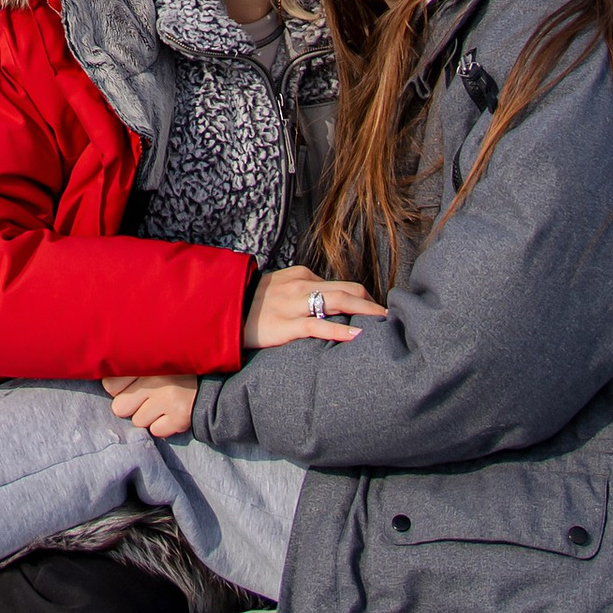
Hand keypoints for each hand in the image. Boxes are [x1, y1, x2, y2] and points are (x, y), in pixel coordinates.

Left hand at [101, 368, 200, 438]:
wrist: (215, 382)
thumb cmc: (176, 371)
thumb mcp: (154, 360)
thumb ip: (130, 366)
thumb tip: (103, 383)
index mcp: (146, 361)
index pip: (110, 385)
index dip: (118, 388)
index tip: (132, 384)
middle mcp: (156, 380)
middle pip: (119, 407)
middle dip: (131, 405)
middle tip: (147, 397)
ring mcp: (168, 400)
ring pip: (138, 421)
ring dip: (149, 416)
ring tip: (163, 403)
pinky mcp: (180, 418)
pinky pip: (156, 431)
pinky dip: (163, 425)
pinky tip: (172, 412)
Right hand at [250, 264, 387, 350]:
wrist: (221, 308)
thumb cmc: (252, 303)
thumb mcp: (279, 289)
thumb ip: (303, 293)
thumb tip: (327, 306)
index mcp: (302, 275)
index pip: (342, 285)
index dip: (363, 299)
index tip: (376, 313)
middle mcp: (303, 284)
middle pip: (349, 291)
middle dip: (373, 305)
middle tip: (392, 319)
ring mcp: (294, 303)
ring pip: (340, 303)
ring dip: (367, 314)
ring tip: (385, 326)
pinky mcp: (286, 323)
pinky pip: (319, 325)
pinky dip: (341, 330)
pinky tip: (357, 336)